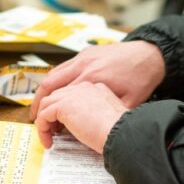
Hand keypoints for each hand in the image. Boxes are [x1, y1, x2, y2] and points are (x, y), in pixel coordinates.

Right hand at [31, 41, 164, 119]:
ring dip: (44, 89)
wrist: (150, 55)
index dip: (47, 112)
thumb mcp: (128, 103)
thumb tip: (94, 131)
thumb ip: (107, 114)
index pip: (58, 96)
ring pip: (53, 72)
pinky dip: (56, 79)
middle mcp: (83, 65)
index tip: (44, 125)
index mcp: (91, 79)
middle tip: (34, 116)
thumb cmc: (141, 79)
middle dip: (37, 101)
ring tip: (42, 105)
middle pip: (48, 83)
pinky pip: (63, 66)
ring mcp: (83, 57)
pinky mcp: (86, 53)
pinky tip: (58, 91)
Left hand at [34, 82, 128, 151]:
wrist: (123, 133)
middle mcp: (83, 87)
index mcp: (96, 88)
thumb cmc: (122, 130)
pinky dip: (42, 129)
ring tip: (48, 136)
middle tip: (51, 129)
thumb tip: (81, 124)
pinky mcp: (64, 105)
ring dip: (45, 121)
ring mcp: (73, 94)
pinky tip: (48, 141)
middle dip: (50, 112)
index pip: (71, 93)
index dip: (63, 108)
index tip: (61, 123)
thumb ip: (95, 112)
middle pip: (57, 95)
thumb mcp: (110, 115)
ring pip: (48, 103)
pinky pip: (44, 115)